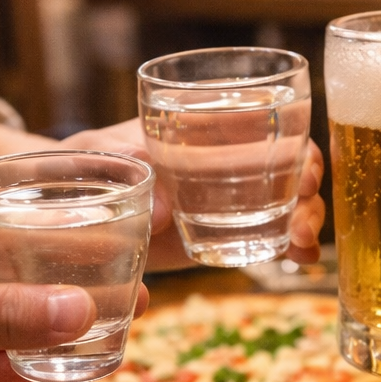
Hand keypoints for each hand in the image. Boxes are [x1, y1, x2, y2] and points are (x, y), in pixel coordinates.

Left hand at [62, 118, 326, 269]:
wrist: (71, 202)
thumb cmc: (84, 162)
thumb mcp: (97, 154)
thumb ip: (122, 164)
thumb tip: (163, 208)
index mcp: (203, 124)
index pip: (265, 120)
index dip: (295, 145)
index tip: (304, 174)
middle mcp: (226, 156)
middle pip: (290, 161)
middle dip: (309, 188)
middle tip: (305, 222)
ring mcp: (229, 196)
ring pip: (287, 200)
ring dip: (306, 220)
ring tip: (302, 246)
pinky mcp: (223, 230)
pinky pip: (267, 234)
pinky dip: (290, 246)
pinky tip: (302, 261)